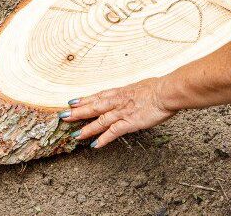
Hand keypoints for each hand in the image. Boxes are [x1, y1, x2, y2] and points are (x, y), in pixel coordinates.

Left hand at [61, 77, 175, 147]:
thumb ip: (136, 92)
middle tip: (63, 116)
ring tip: (75, 134)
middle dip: (78, 112)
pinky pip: (113, 132)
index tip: (73, 102)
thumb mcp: (143, 86)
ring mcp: (123, 112)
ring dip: (87, 128)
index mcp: (122, 92)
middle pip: (94, 107)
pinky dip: (103, 138)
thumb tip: (137, 92)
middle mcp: (118, 101)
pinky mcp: (130, 122)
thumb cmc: (159, 88)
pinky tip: (95, 144)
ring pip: (100, 120)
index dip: (85, 99)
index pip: (99, 95)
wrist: (167, 92)